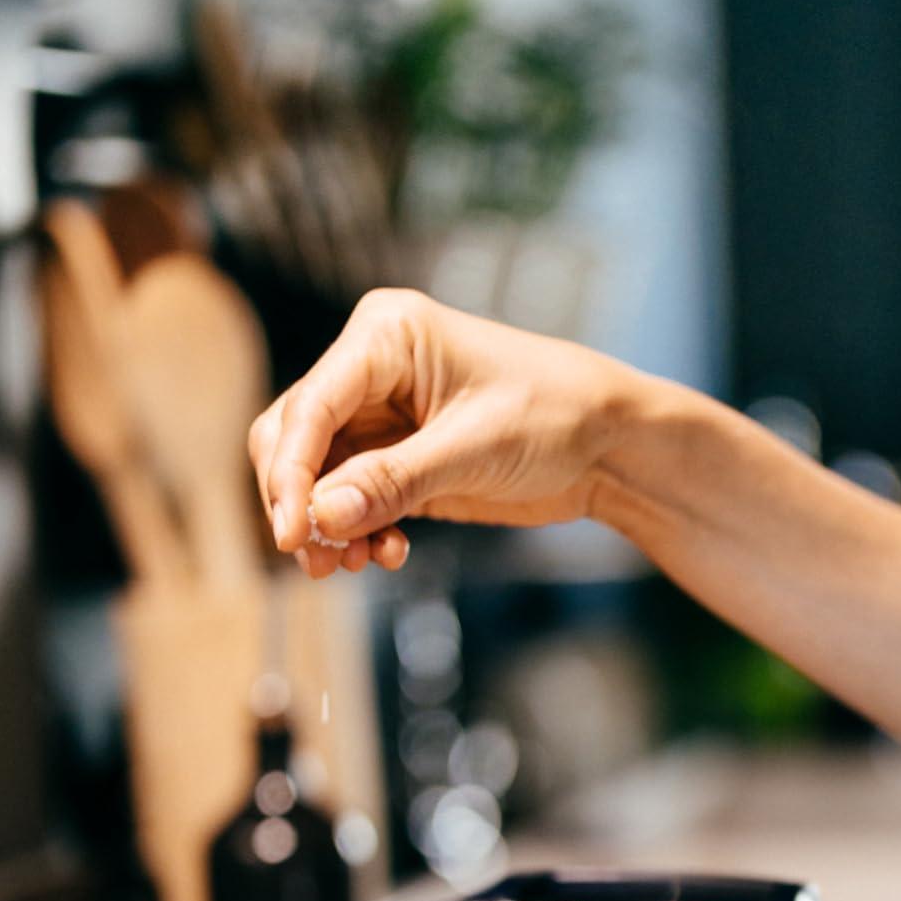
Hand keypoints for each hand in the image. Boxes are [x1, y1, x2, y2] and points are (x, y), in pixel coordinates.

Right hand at [246, 288, 653, 578]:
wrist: (610, 444)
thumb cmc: (556, 415)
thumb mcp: (475, 449)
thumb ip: (394, 481)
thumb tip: (321, 516)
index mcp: (386, 336)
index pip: (310, 405)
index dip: (290, 473)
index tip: (291, 532)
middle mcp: (372, 368)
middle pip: (296, 438)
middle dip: (301, 501)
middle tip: (318, 557)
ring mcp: (382, 415)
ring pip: (319, 475)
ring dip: (328, 524)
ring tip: (353, 564)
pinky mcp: (399, 458)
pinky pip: (353, 498)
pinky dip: (358, 529)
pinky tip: (386, 553)